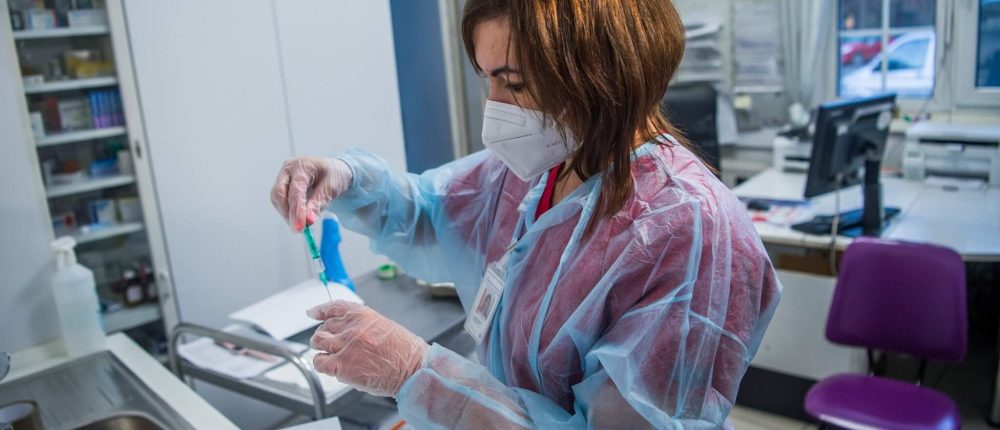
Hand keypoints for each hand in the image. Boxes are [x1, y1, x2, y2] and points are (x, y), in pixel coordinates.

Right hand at [271, 157, 352, 230]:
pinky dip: (288, 213)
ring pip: (277, 200)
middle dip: (288, 213)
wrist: (334, 172)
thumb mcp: (331, 188)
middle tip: (299, 229)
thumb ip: (318, 204)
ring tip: (301, 225)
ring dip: (287, 215)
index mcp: (301, 165)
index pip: (295, 189)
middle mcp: (288, 170)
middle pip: (279, 193)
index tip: (300, 226)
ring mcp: (283, 178)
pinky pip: (281, 203)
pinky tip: (298, 219)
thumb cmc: (334, 176)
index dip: (296, 210)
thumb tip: (308, 221)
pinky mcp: (283, 188)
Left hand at [307, 301, 428, 397]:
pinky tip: (329, 366)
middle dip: (324, 333)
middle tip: (329, 342)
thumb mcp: (384, 326)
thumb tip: (346, 330)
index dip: (321, 310)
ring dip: (320, 347)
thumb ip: (363, 325)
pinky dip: (320, 363)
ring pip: (318, 341)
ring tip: (329, 354)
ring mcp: (345, 346)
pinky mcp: (342, 366)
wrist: (413, 369)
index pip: (334, 307)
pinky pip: (319, 362)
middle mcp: (352, 328)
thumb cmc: (404, 351)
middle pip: (324, 326)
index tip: (313, 313)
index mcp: (363, 315)